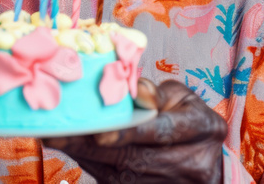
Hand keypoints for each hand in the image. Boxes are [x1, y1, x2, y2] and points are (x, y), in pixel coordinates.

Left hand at [43, 78, 226, 183]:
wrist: (209, 162)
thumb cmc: (190, 121)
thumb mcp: (182, 99)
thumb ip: (156, 93)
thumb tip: (135, 89)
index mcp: (200, 128)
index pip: (162, 132)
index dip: (131, 133)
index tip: (101, 134)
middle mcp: (188, 162)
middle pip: (134, 157)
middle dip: (92, 145)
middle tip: (57, 131)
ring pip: (120, 173)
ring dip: (84, 156)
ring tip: (55, 138)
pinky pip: (114, 180)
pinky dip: (90, 164)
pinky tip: (69, 148)